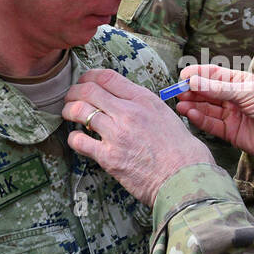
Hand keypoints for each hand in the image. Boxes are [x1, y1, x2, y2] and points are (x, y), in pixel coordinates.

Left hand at [64, 69, 214, 206]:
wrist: (185, 177)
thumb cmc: (181, 150)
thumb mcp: (165, 115)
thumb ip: (142, 105)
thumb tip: (124, 101)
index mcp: (144, 99)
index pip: (107, 76)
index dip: (88, 77)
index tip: (83, 82)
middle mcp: (129, 112)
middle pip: (87, 90)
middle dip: (73, 92)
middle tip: (70, 99)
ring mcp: (117, 134)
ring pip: (79, 111)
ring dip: (69, 111)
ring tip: (69, 115)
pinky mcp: (109, 157)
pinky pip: (79, 141)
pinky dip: (74, 138)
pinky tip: (79, 140)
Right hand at [174, 64, 253, 170]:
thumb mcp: (248, 93)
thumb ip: (219, 89)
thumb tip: (193, 81)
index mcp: (240, 81)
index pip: (213, 75)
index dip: (197, 74)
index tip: (182, 76)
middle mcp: (234, 97)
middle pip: (207, 92)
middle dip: (191, 91)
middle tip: (176, 91)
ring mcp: (232, 115)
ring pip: (207, 109)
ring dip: (193, 105)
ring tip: (179, 103)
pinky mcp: (231, 133)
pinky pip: (212, 125)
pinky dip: (200, 119)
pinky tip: (190, 114)